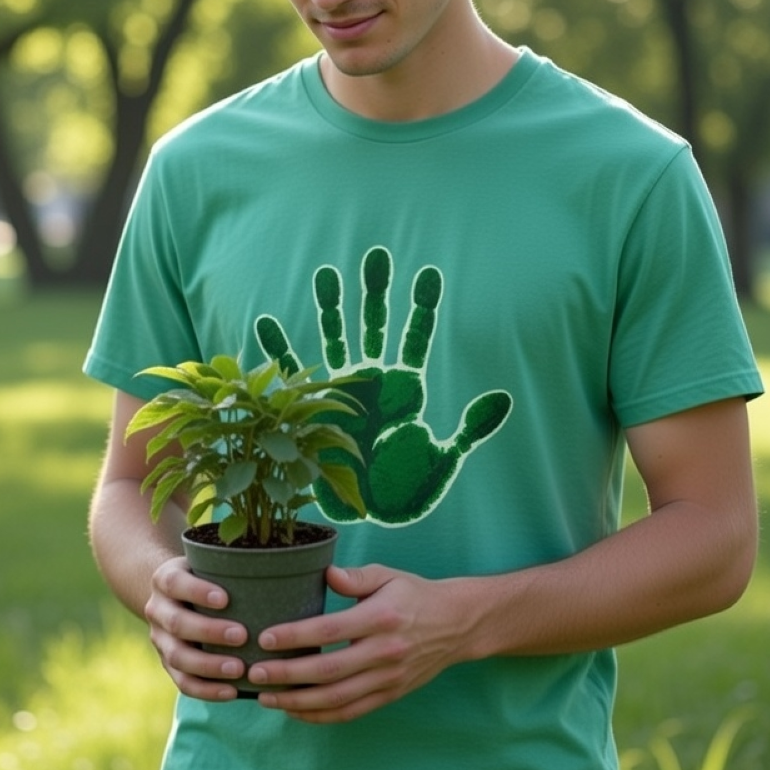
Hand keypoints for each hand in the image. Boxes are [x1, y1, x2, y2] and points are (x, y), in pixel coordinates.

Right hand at [144, 556, 248, 701]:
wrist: (173, 594)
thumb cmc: (205, 575)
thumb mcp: (207, 562)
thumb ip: (230, 565)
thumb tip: (279, 564)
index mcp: (165, 579)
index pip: (176, 583)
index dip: (198, 592)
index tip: (226, 599)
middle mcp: (157, 609)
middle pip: (177, 623)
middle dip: (209, 631)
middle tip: (242, 636)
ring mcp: (160, 639)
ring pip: (178, 657)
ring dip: (209, 665)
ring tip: (239, 669)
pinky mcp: (167, 663)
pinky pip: (183, 682)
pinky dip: (206, 690)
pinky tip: (232, 692)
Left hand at [245, 564, 473, 722]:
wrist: (457, 624)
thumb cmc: (415, 595)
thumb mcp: (388, 575)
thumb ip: (356, 577)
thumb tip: (326, 574)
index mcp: (380, 618)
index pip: (329, 631)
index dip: (294, 637)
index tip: (265, 639)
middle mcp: (384, 652)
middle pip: (327, 671)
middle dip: (286, 675)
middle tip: (255, 673)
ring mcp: (388, 678)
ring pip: (336, 699)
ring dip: (297, 702)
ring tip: (266, 697)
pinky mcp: (390, 695)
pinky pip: (351, 712)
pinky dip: (320, 717)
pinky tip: (296, 711)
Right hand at [255, 247, 511, 524]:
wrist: (368, 514)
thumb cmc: (407, 489)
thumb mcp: (444, 458)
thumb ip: (470, 428)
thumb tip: (502, 398)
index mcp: (405, 388)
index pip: (416, 338)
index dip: (423, 308)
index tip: (429, 274)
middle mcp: (373, 381)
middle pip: (375, 326)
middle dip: (378, 292)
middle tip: (379, 255)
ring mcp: (342, 390)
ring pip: (337, 338)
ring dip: (333, 307)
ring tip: (328, 272)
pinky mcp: (313, 407)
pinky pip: (293, 373)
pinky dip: (280, 349)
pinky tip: (267, 322)